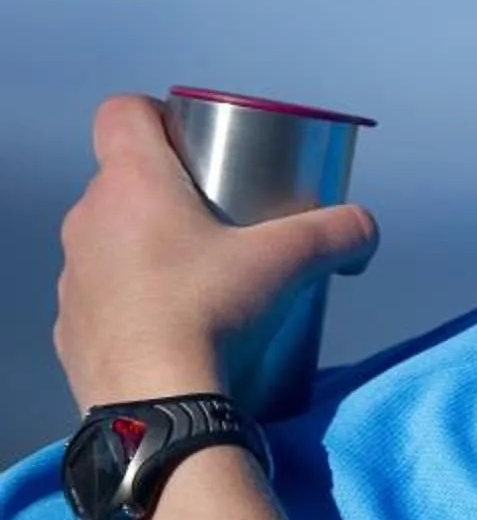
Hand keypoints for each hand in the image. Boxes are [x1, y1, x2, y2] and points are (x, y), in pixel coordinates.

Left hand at [53, 93, 378, 411]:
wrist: (156, 406)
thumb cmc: (212, 315)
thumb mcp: (291, 262)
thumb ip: (339, 232)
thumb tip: (365, 228)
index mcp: (132, 185)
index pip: (122, 113)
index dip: (157, 115)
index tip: (195, 143)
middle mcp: (89, 220)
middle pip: (122, 180)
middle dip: (169, 192)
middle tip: (219, 221)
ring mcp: (72, 276)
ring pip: (109, 240)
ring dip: (146, 249)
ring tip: (198, 281)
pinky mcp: (68, 328)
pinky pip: (101, 297)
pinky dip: (132, 302)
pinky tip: (171, 328)